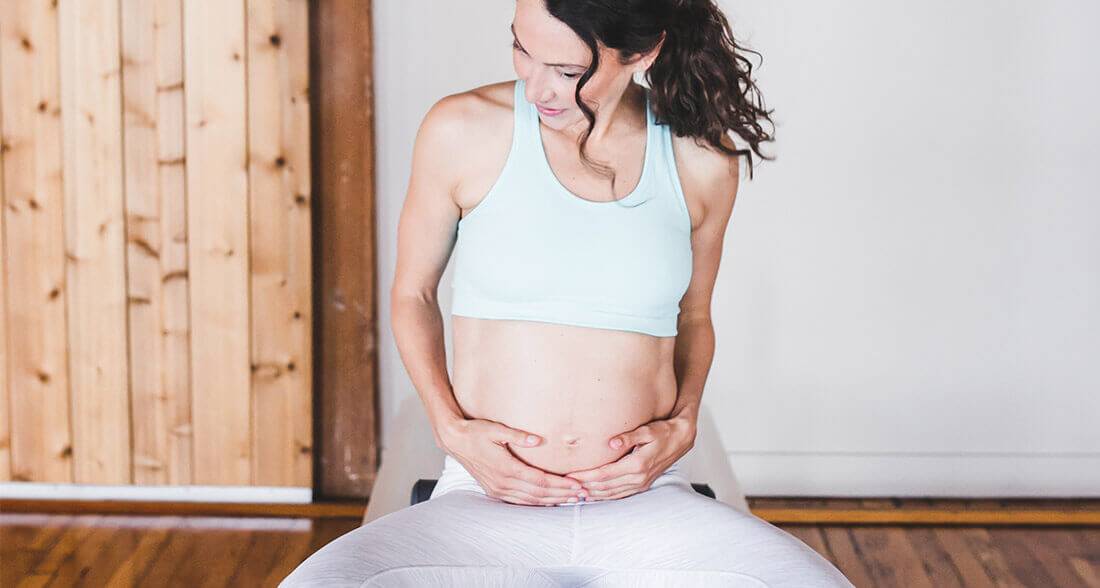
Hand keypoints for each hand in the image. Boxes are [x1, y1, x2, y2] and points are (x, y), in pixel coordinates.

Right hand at [438, 416, 587, 505]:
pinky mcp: (494, 490)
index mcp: (506, 468)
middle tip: (582, 494)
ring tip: (570, 499)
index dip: (560, 485)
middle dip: (562, 495)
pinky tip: (548, 501)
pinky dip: (536, 503)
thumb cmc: (475, 432)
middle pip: (539, 494)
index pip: (540, 481)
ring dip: (552, 501)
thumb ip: (517, 436)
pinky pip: (519, 501)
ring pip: (530, 500)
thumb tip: (538, 440)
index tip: (577, 484)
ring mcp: (497, 489)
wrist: (454, 440)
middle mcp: (503, 482)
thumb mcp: (495, 429)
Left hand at [564, 412, 696, 501]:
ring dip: (592, 494)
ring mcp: (640, 484)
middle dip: (584, 487)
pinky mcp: (642, 485)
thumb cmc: (664, 431)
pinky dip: (604, 496)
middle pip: (604, 487)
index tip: (570, 476)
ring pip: (611, 494)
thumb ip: (629, 437)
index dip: (585, 476)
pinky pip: (619, 495)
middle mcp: (638, 478)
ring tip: (574, 493)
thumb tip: (612, 443)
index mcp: (637, 465)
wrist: (681, 439)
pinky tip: (593, 496)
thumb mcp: (648, 430)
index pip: (604, 474)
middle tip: (565, 486)